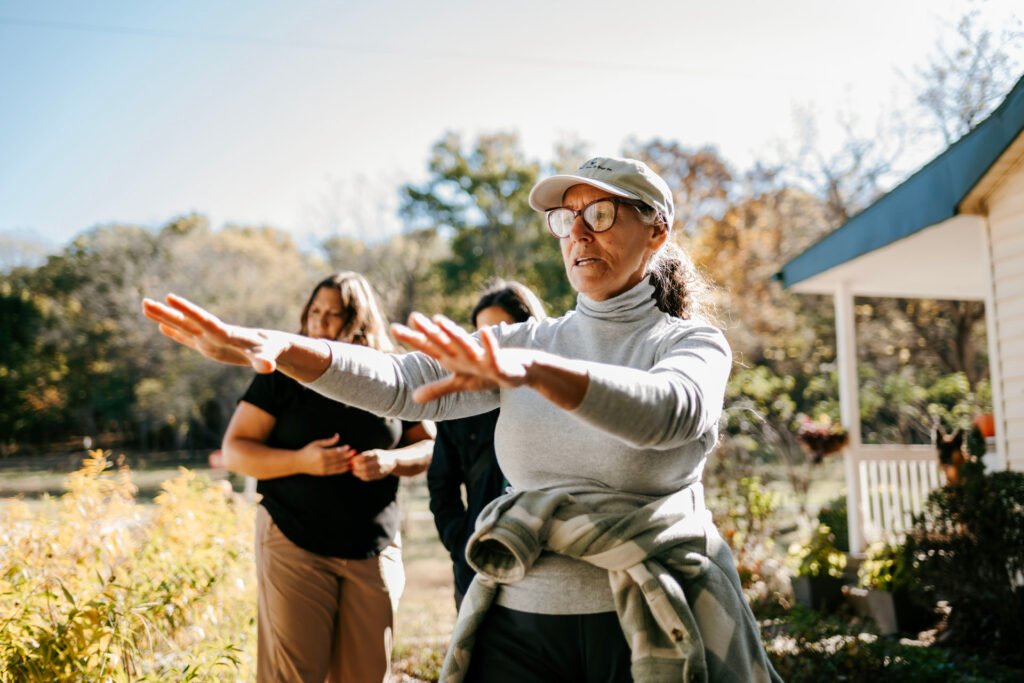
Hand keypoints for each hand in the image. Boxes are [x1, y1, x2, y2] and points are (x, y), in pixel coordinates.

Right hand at [141, 294, 292, 372]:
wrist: (271, 344)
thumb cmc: (271, 350)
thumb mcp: (268, 356)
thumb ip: (265, 360)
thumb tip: (268, 367)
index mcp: (225, 333)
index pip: (203, 320)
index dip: (187, 310)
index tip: (170, 297)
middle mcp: (213, 333)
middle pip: (186, 321)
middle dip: (166, 312)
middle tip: (144, 301)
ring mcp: (209, 339)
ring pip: (183, 327)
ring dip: (165, 317)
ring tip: (144, 305)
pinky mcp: (209, 346)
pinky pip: (188, 337)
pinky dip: (175, 332)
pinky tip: (161, 325)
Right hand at [296, 434, 354, 475]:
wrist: (298, 463)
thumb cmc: (307, 451)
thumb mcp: (317, 443)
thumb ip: (329, 441)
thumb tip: (338, 435)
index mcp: (322, 454)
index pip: (335, 452)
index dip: (343, 449)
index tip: (349, 447)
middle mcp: (323, 462)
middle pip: (339, 459)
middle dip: (348, 455)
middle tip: (354, 452)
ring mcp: (324, 469)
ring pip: (339, 466)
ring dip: (347, 463)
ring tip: (353, 459)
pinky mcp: (324, 473)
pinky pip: (336, 471)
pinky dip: (343, 469)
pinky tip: (348, 466)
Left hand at [351, 449, 396, 480]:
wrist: (393, 461)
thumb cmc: (380, 455)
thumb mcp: (374, 452)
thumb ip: (365, 455)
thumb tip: (352, 460)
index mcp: (376, 454)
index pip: (363, 457)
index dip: (356, 459)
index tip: (352, 460)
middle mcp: (379, 462)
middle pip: (364, 466)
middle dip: (356, 467)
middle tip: (352, 467)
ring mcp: (380, 469)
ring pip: (366, 473)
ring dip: (358, 473)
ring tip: (354, 472)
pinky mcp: (380, 475)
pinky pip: (369, 477)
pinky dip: (363, 477)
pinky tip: (360, 475)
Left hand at [392, 312, 531, 402]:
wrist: (517, 370)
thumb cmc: (486, 373)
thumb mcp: (460, 383)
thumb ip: (437, 389)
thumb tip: (413, 398)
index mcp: (452, 357)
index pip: (429, 347)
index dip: (412, 339)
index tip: (393, 328)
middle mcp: (463, 353)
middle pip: (443, 341)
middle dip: (429, 331)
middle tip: (413, 317)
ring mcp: (480, 356)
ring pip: (464, 344)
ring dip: (452, 332)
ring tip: (439, 320)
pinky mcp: (497, 362)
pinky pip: (492, 352)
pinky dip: (488, 343)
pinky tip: (484, 331)